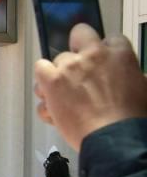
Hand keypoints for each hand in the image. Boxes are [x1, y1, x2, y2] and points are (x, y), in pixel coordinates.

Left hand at [34, 23, 146, 150]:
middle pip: (78, 40)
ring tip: (63, 97)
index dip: (101, 53)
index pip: (108, 39)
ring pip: (56, 61)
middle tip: (78, 75)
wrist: (113, 136)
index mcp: (119, 53)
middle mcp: (94, 54)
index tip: (99, 66)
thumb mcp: (142, 88)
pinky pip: (40, 70)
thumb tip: (127, 77)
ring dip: (57, 76)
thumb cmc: (130, 117)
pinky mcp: (52, 81)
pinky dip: (43, 86)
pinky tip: (51, 103)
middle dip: (77, 55)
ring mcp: (71, 66)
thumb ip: (129, 75)